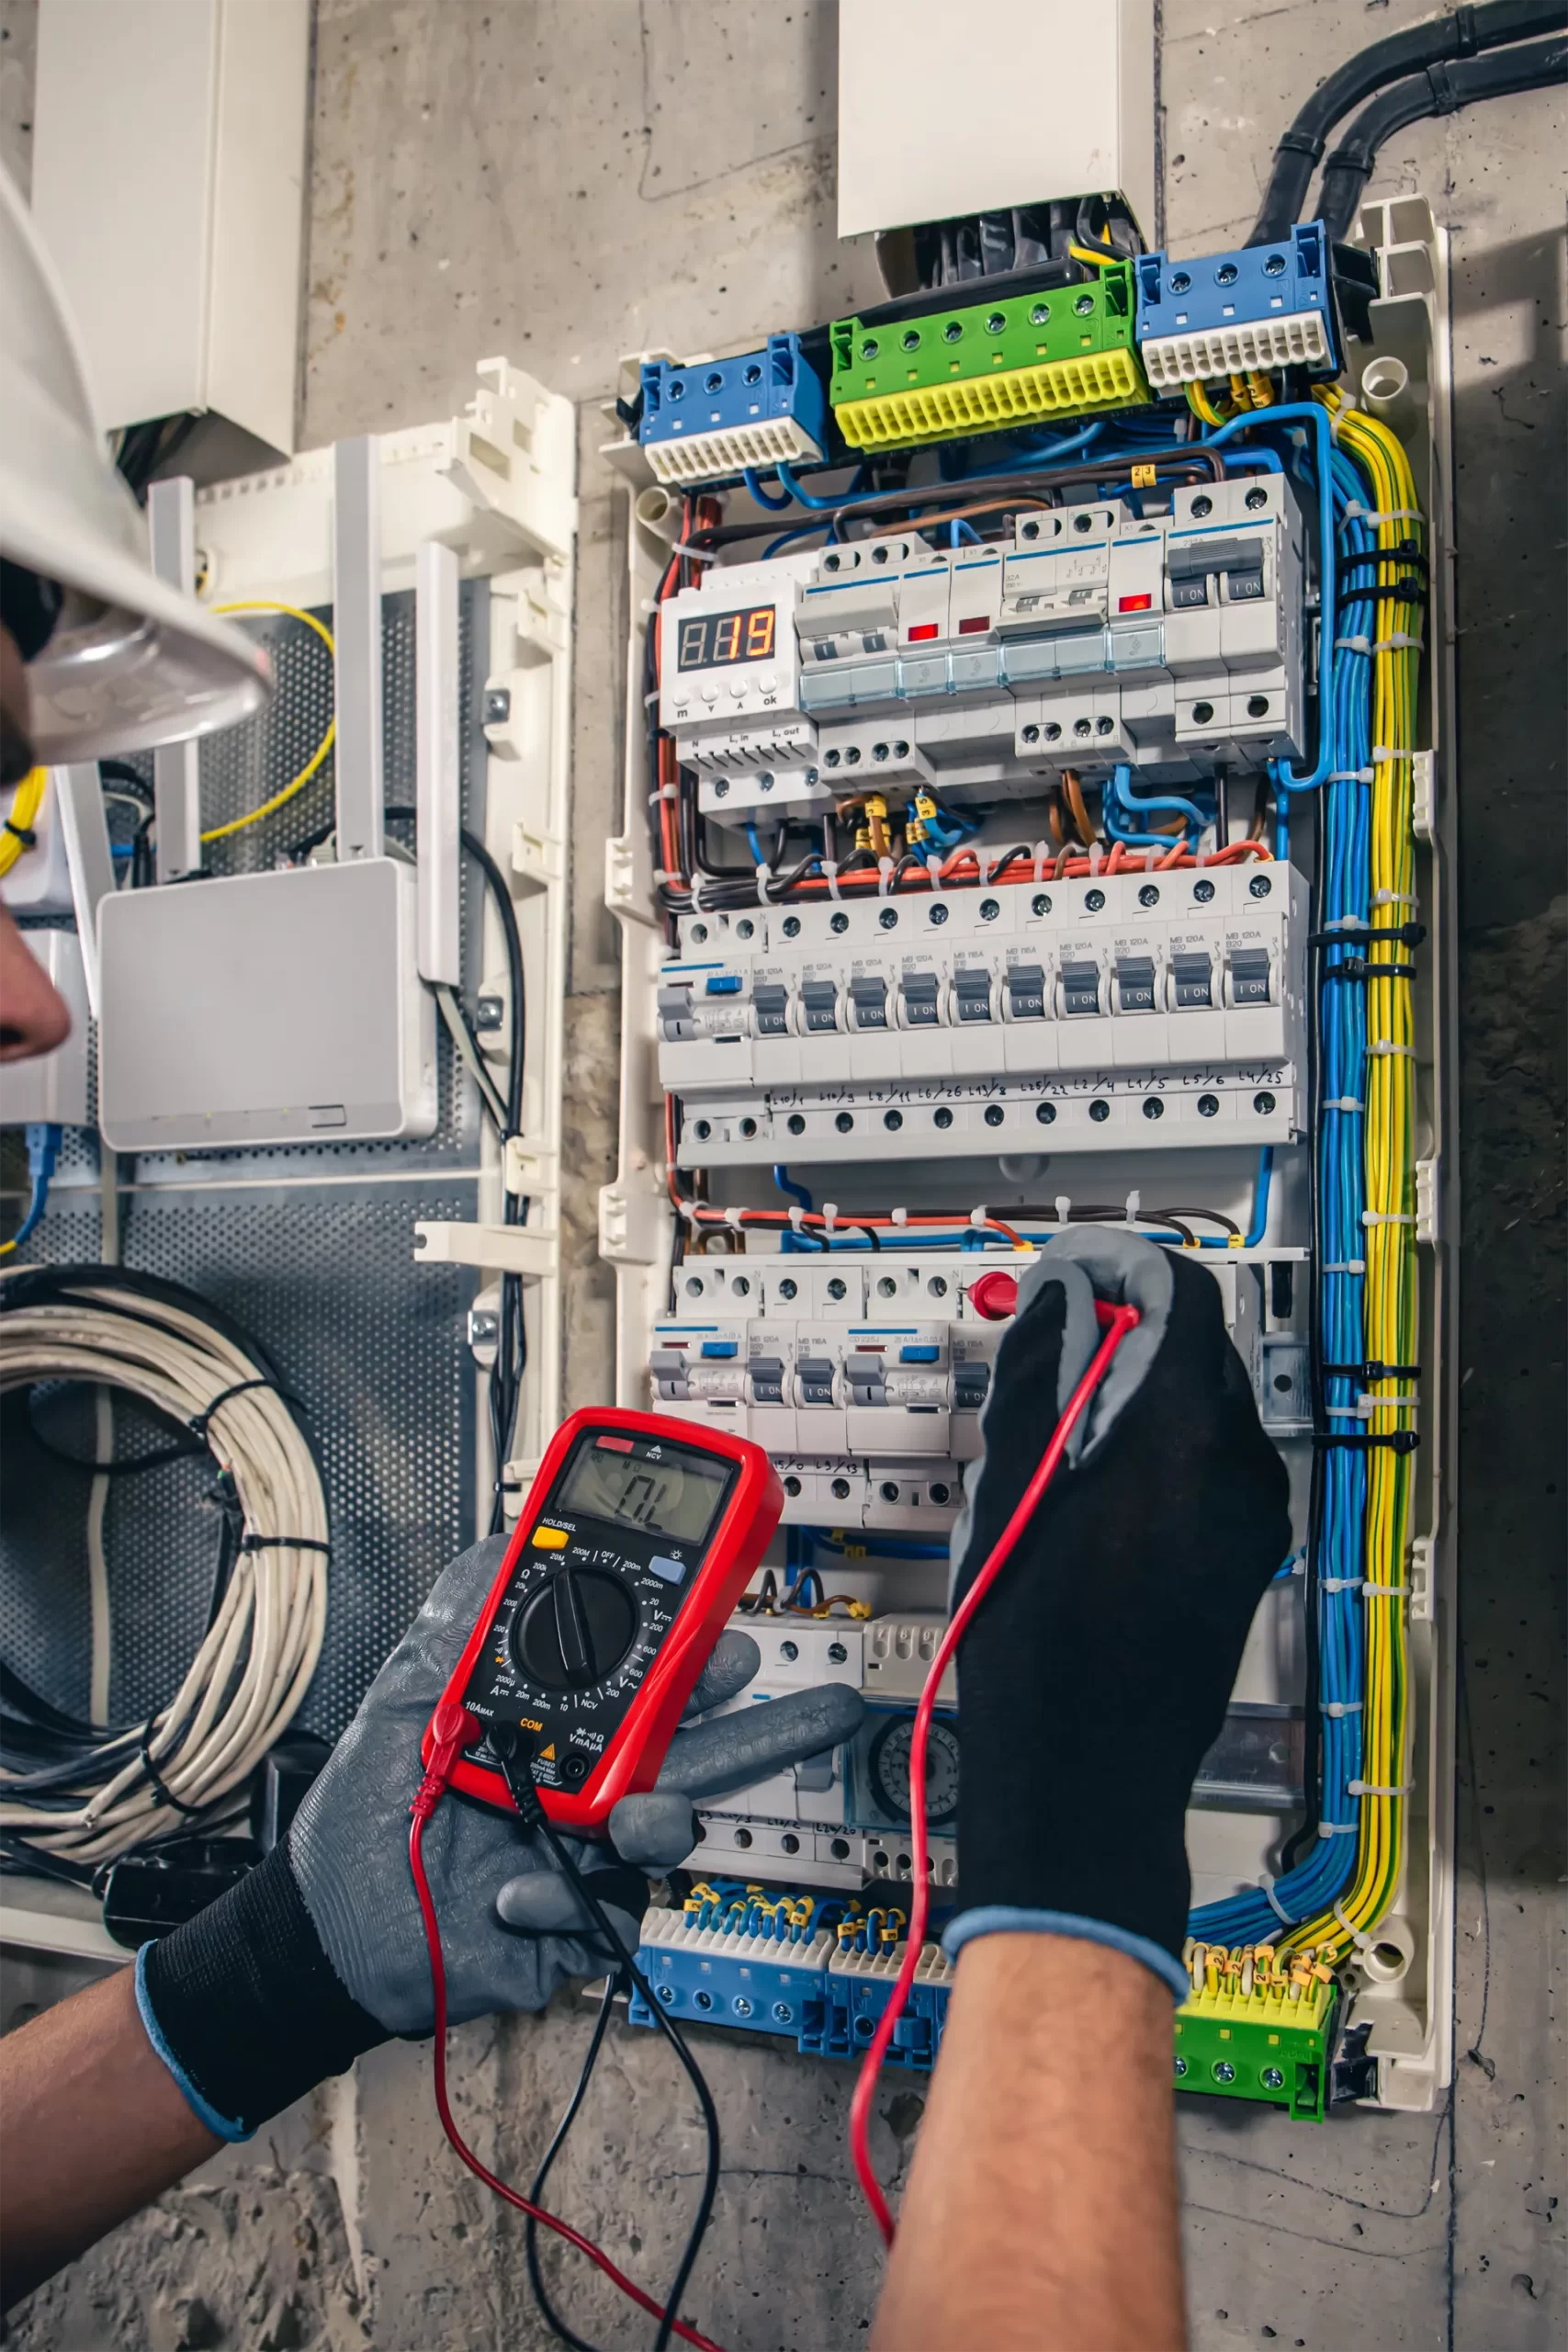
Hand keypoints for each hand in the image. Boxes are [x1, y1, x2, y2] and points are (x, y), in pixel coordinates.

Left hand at [138, 1536, 863, 2136]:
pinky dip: (561, 1894)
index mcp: (562, 1718)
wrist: (328, 1927)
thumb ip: (457, 1623)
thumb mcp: (405, 1699)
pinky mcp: (577, 1918)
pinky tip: (510, 1886)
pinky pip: (607, 1908)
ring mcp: (591, 1851)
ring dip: (664, 1819)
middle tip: (819, 1707)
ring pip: (671, 1827)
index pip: (647, 1675)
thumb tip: (501, 1545)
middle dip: (767, 1727)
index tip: (727, 1618)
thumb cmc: (368, 1814)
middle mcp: (590, 1780)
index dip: (695, 1649)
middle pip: (696, 1747)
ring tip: (635, 1817)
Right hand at [945, 1228, 1291, 1991]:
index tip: (1066, 1275)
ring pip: (1200, 1409)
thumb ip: (1042, 1373)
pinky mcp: (1244, 1558)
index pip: (1177, 1294)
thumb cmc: (1040, 1645)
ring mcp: (1252, 1519)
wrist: (1084, 1770)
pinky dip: (1153, 1449)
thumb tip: (1057, 1301)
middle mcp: (1241, 1469)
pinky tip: (1085, 1488)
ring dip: (1133, 1392)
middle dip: (1122, 1329)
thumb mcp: (1012, 1486)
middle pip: (1193, 1348)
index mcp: (1188, 1435)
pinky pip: (1205, 1468)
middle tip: (1047, 1343)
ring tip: (1050, 1430)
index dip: (1117, 1268)